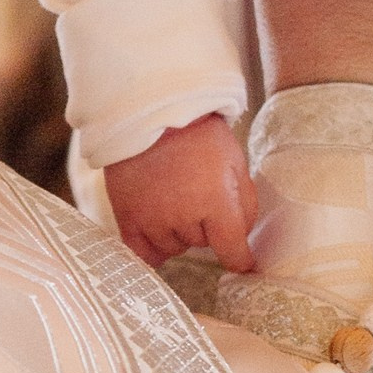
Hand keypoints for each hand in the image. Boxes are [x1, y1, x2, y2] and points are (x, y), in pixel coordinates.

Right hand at [104, 115, 258, 272]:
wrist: (150, 110)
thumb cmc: (198, 133)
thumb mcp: (236, 161)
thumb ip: (244, 203)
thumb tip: (243, 234)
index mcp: (216, 202)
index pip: (232, 252)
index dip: (240, 259)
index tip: (243, 261)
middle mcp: (184, 218)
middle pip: (201, 244)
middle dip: (205, 226)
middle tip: (199, 194)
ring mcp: (152, 220)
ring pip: (173, 247)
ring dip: (178, 232)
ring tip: (174, 199)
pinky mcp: (127, 217)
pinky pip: (141, 253)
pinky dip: (151, 249)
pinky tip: (157, 234)